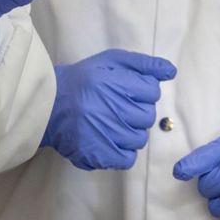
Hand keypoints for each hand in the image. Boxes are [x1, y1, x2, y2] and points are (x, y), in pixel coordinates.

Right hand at [40, 49, 176, 169]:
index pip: (151, 90)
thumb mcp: (110, 61)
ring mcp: (103, 133)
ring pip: (140, 138)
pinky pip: (128, 158)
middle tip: (117, 107)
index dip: (141, 91)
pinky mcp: (98, 154)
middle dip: (137, 111)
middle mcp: (107, 107)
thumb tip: (171, 71)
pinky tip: (109, 139)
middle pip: (148, 115)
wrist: (47, 106)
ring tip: (110, 123)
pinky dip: (122, 151)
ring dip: (130, 132)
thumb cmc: (82, 81)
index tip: (126, 91)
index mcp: (110, 81)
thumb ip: (142, 64)